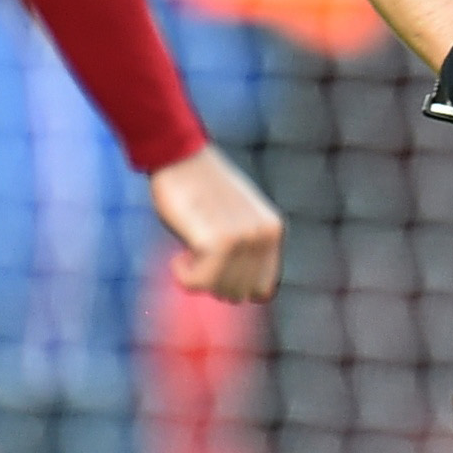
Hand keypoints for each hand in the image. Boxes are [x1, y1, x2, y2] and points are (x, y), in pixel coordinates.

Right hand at [148, 146, 283, 300]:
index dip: (234, 285)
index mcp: (273, 231)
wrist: (179, 157)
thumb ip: (245, 251)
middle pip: (240, 294)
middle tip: (197, 255)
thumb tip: (242, 295)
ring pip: (219, 290)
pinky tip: (178, 257)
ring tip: (189, 251)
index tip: (214, 267)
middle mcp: (265, 236)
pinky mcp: (219, 242)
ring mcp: (244, 239)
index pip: (262, 290)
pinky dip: (183, 276)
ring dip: (198, 277)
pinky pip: (198, 283)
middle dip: (214, 282)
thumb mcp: (235, 219)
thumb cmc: (199, 190)